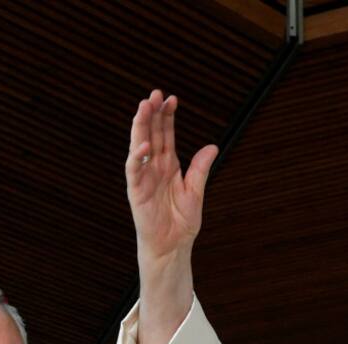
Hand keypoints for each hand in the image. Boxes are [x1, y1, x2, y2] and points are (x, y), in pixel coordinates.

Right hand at [126, 90, 217, 275]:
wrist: (173, 245)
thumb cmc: (182, 221)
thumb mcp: (195, 191)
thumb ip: (200, 169)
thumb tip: (212, 146)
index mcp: (169, 165)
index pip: (165, 135)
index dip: (167, 117)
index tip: (172, 99)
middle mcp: (154, 167)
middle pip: (151, 134)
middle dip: (152, 114)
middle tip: (155, 94)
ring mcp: (143, 177)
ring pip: (139, 146)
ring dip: (140, 127)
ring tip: (144, 107)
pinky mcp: (136, 191)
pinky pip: (134, 170)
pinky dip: (138, 157)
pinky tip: (144, 145)